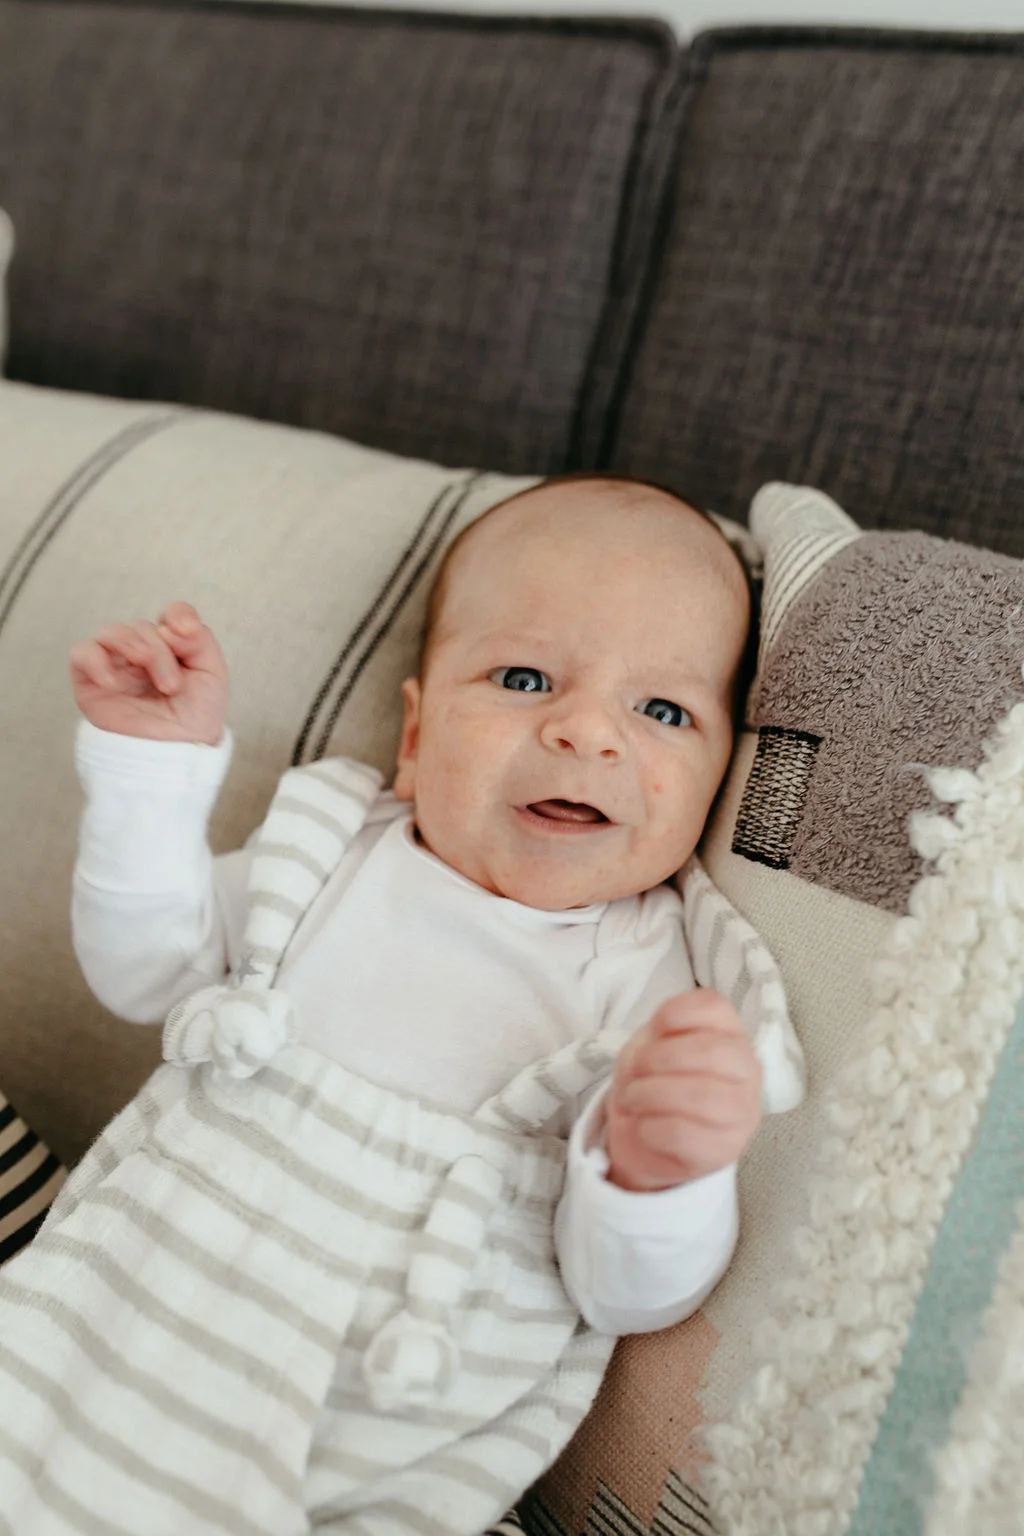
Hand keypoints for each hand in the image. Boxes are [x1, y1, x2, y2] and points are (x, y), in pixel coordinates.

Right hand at [69, 603, 228, 744]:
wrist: (176, 753)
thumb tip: (172, 622)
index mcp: (171, 648)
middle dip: (160, 652)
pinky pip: (82, 653)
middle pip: (143, 627)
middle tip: (173, 686)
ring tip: (154, 683)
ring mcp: (115, 664)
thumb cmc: (194, 718)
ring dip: (136, 651)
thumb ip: (200, 640)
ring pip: (112, 632)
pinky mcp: (90, 681)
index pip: (169, 614)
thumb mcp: (212, 675)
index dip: (178, 615)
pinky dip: (97, 661)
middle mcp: (141, 652)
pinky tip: (115, 683)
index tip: (188, 631)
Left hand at [605, 989, 762, 1191]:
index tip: (655, 1031)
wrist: (646, 1139)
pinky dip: (650, 1127)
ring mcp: (742, 1113)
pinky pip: (684, 1134)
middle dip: (658, 1058)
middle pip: (711, 1051)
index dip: (674, 1013)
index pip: (714, 1006)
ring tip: (633, 1099)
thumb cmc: (656, 1082)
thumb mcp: (650, 1046)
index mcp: (730, 1033)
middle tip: (635, 1071)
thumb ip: (658, 1035)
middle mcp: (746, 1070)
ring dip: (650, 1094)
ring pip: (700, 1095)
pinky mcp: (724, 1150)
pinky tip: (644, 1125)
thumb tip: (659, 1041)